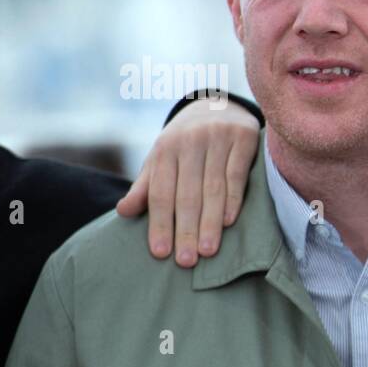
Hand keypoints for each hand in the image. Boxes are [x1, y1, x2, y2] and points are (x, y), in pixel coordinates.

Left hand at [116, 97, 260, 266]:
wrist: (218, 105)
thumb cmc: (186, 145)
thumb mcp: (162, 160)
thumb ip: (147, 187)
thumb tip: (123, 212)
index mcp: (165, 149)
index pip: (161, 193)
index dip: (160, 224)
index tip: (161, 253)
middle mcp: (189, 141)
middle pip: (187, 194)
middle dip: (186, 230)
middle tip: (187, 262)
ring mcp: (217, 138)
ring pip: (213, 187)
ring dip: (210, 222)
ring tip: (208, 251)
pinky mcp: (244, 137)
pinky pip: (237, 174)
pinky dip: (234, 199)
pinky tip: (230, 222)